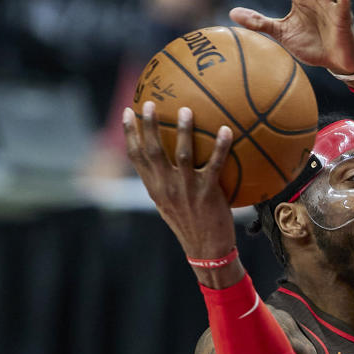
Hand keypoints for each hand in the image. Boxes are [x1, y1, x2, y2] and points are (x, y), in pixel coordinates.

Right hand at [122, 102, 236, 267]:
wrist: (206, 250)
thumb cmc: (190, 224)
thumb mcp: (168, 205)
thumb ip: (164, 183)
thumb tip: (166, 160)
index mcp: (154, 188)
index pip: (136, 157)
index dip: (130, 134)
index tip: (127, 112)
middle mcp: (166, 187)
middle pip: (153, 151)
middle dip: (149, 126)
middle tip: (149, 103)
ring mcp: (186, 189)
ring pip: (182, 154)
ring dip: (184, 131)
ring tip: (186, 110)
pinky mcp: (208, 193)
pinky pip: (214, 165)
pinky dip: (220, 146)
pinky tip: (226, 130)